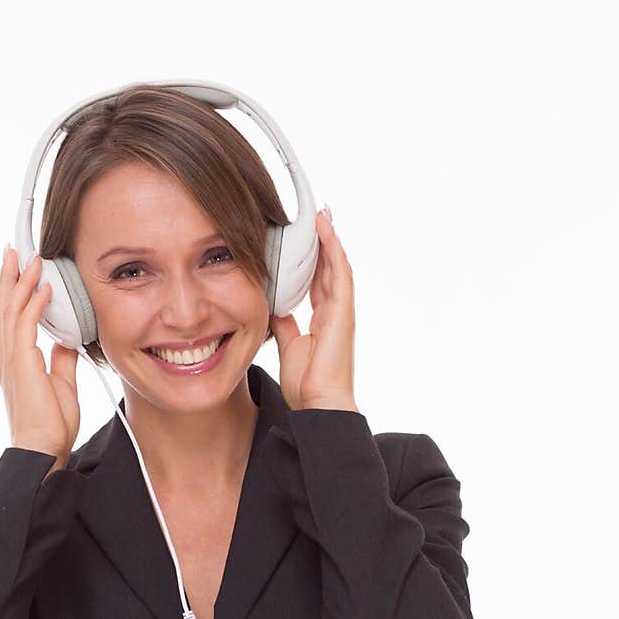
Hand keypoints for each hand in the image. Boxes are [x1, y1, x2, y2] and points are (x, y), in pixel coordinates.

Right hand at [0, 247, 79, 464]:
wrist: (44, 451)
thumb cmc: (51, 427)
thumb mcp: (62, 384)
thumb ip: (61, 360)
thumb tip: (65, 339)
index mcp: (16, 362)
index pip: (12, 319)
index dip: (15, 293)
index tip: (21, 271)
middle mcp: (8, 358)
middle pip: (4, 308)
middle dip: (9, 277)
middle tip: (13, 251)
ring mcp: (11, 361)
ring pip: (11, 311)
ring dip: (21, 281)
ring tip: (29, 257)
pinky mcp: (20, 365)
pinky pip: (25, 326)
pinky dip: (33, 303)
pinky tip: (44, 287)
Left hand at [269, 208, 358, 412]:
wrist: (318, 404)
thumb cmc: (307, 385)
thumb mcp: (288, 345)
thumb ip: (283, 323)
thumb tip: (273, 303)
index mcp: (322, 321)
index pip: (317, 282)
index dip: (312, 261)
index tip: (303, 241)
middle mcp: (335, 312)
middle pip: (328, 269)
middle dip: (322, 244)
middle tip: (315, 218)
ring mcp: (342, 311)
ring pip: (337, 266)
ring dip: (329, 239)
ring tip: (321, 214)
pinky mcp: (344, 311)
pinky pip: (341, 273)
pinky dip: (334, 249)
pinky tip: (325, 229)